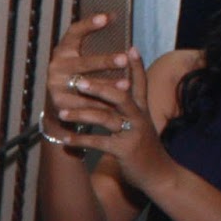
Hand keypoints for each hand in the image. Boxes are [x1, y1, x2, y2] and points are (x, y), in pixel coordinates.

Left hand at [42, 46, 180, 195]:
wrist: (158, 174)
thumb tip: (123, 89)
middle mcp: (139, 118)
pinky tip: (65, 139)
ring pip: (106, 118)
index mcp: (142, 109)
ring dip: (82, 114)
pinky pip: (99, 142)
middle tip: (78, 80)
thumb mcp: (141, 124)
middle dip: (98, 87)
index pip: (140, 83)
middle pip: (120, 95)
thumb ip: (132, 107)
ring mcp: (132, 133)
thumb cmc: (144, 147)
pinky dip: (81, 140)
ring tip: (62, 112)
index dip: (136, 65)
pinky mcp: (125, 151)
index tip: (130, 46)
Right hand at [45, 12, 129, 128]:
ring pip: (84, 85)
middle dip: (104, 62)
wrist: (61, 98)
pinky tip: (116, 102)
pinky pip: (83, 104)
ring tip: (127, 84)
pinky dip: (100, 103)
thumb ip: (95, 39)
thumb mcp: (82, 53)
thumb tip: (114, 15)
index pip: (74, 33)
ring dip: (106, 85)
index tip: (106, 18)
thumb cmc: (79, 71)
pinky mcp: (60, 103)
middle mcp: (57, 66)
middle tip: (124, 59)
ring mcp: (56, 85)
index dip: (88, 25)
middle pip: (82, 63)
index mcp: (63, 50)